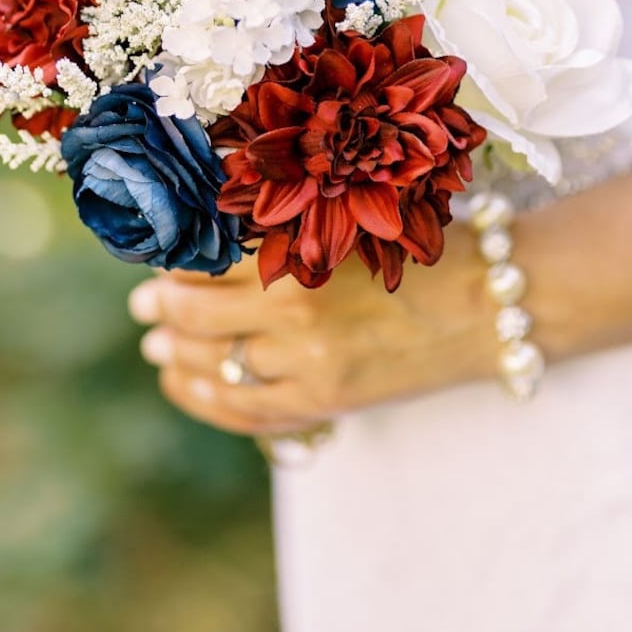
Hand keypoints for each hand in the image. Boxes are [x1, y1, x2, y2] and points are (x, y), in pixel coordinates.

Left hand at [127, 226, 493, 436]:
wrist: (489, 303)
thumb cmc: (423, 246)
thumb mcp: (351, 220)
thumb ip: (286, 227)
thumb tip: (209, 233)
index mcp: (298, 253)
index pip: (204, 259)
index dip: (171, 259)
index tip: (157, 256)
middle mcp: (294, 313)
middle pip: (194, 315)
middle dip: (160, 307)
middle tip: (142, 303)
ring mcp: (306, 366)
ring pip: (212, 366)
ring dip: (174, 355)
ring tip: (158, 345)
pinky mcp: (323, 403)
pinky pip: (242, 412)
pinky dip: (204, 398)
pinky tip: (186, 384)